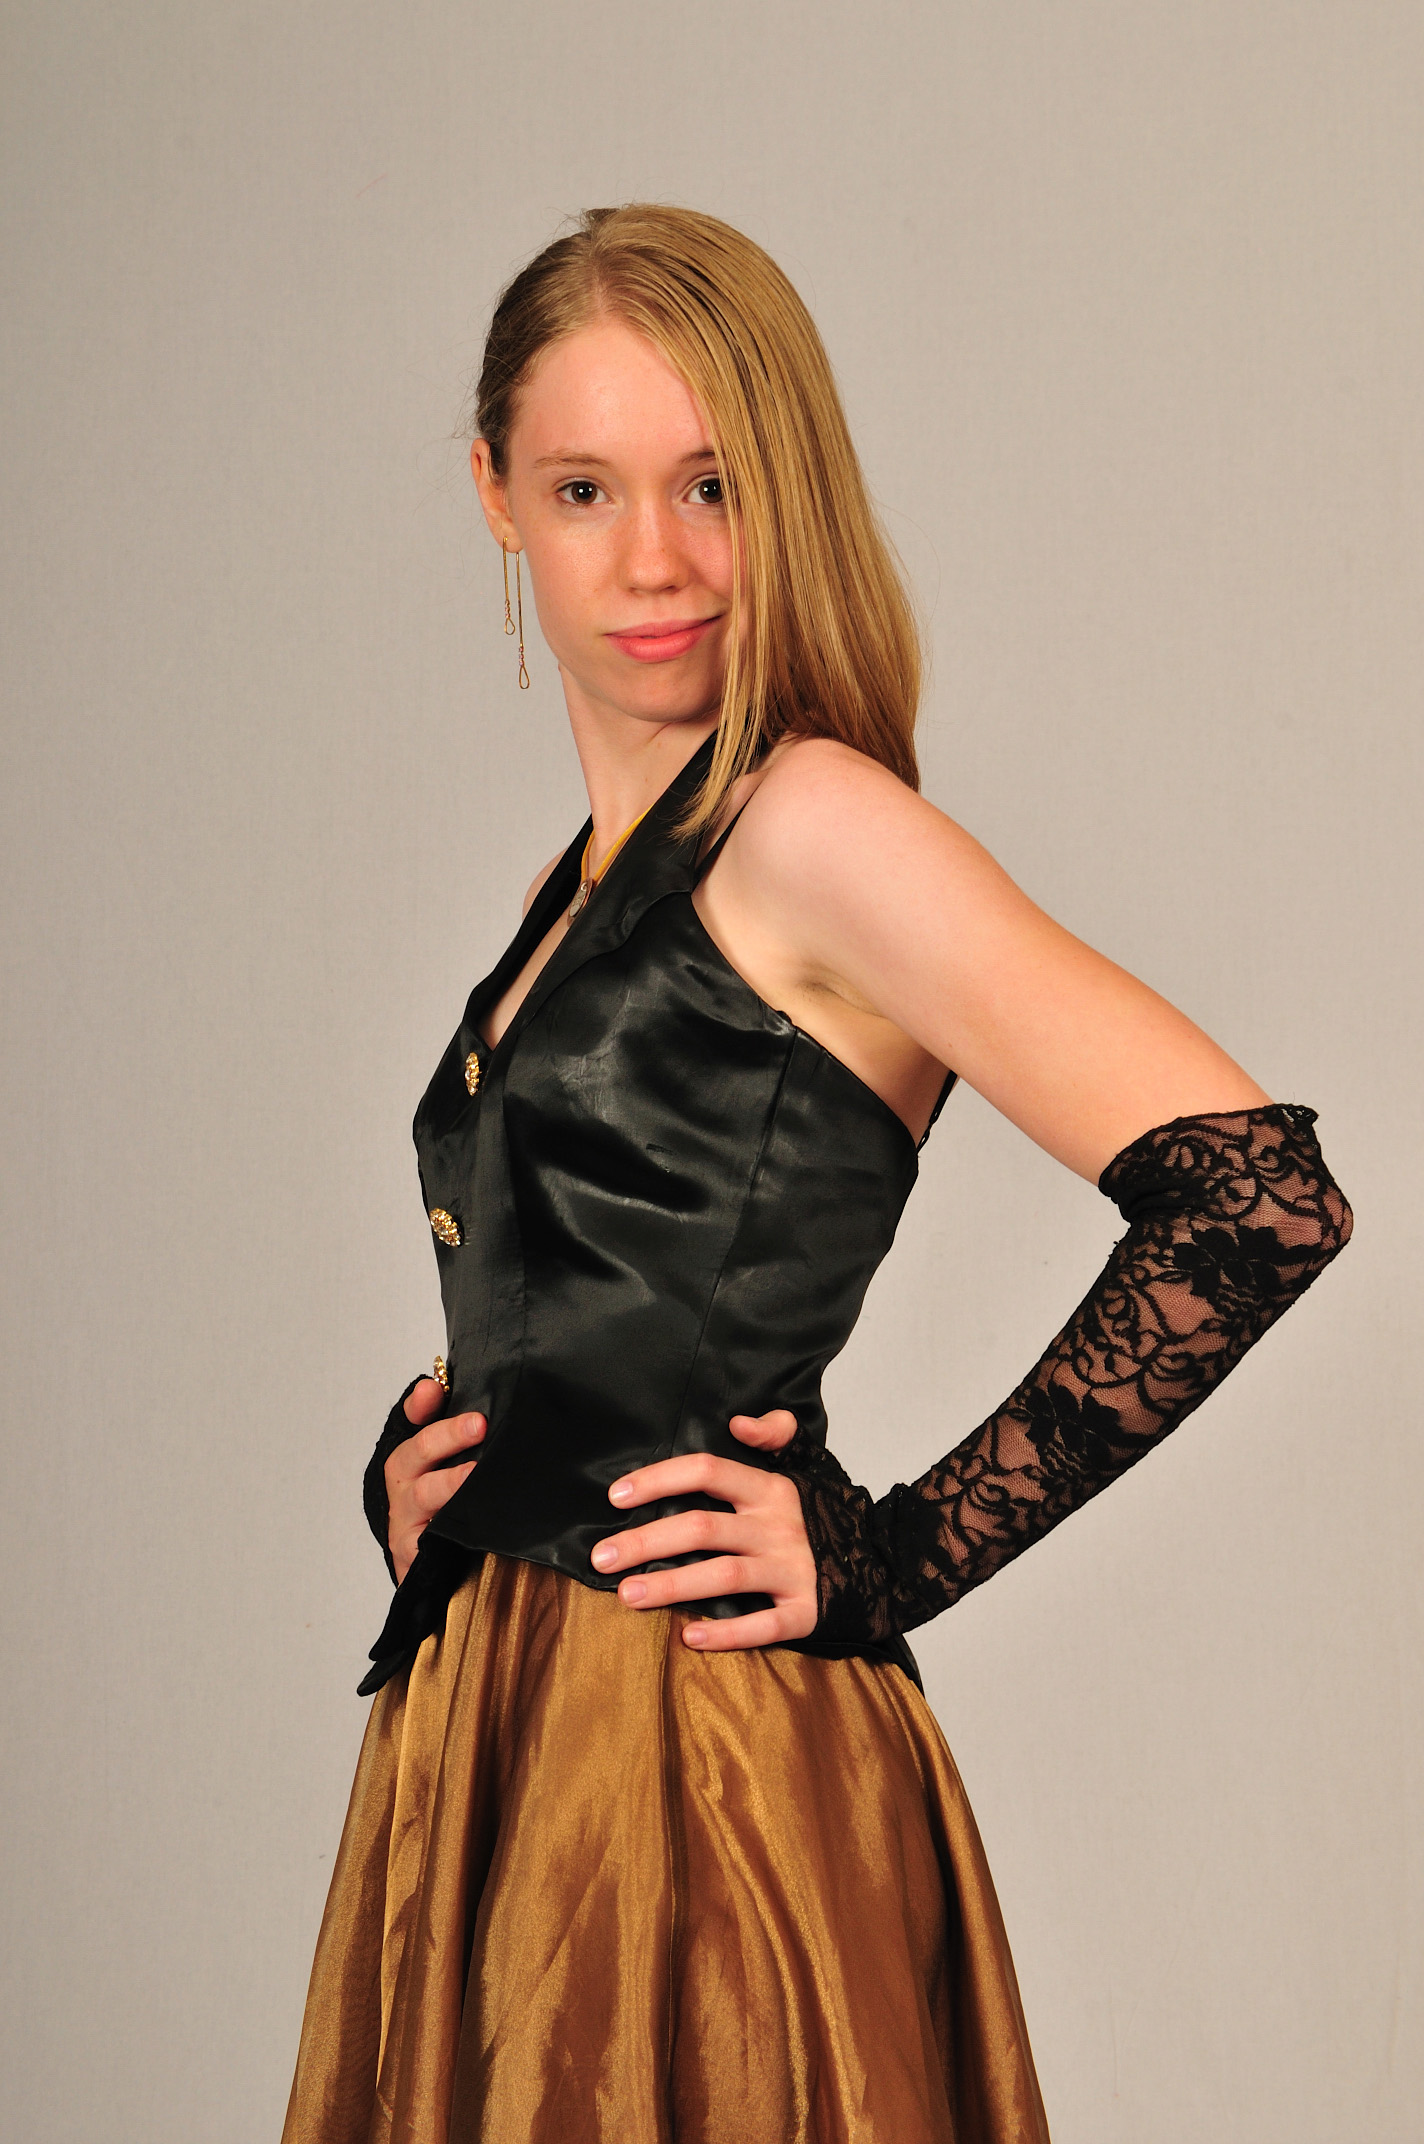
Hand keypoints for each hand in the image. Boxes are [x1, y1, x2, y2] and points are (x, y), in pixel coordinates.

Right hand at [384, 1378, 485, 1583]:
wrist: (442, 1574)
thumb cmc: (451, 1514)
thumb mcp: (460, 1472)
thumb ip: (465, 1437)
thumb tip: (468, 1402)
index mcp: (413, 1457)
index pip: (411, 1420)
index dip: (420, 1404)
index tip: (434, 1389)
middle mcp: (404, 1484)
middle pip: (415, 1452)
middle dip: (445, 1435)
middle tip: (478, 1425)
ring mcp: (405, 1518)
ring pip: (423, 1494)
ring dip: (448, 1482)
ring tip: (473, 1474)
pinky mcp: (411, 1553)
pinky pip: (424, 1540)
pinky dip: (443, 1530)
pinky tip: (467, 1522)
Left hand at [589, 1409, 816, 1650]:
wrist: (884, 1564)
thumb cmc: (825, 1515)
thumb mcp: (809, 1463)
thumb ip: (775, 1434)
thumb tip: (737, 1421)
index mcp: (770, 1489)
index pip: (708, 1472)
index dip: (659, 1480)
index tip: (616, 1496)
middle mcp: (778, 1527)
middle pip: (702, 1528)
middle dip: (646, 1542)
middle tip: (600, 1559)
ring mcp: (792, 1571)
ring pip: (723, 1576)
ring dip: (672, 1587)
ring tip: (626, 1597)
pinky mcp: (805, 1612)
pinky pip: (762, 1624)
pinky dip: (727, 1632)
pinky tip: (689, 1636)